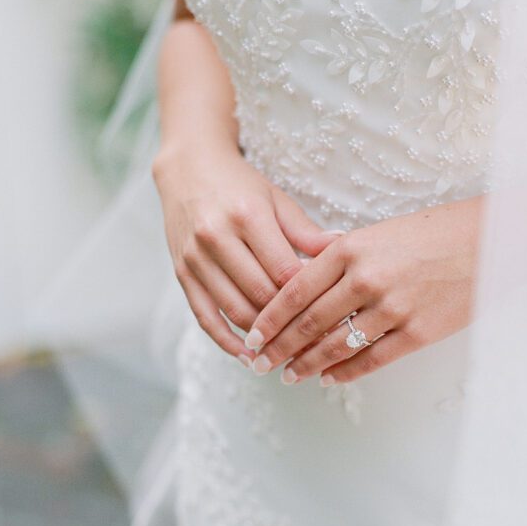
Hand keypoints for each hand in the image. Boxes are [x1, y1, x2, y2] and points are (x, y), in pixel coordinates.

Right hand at [153, 141, 336, 360]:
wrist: (189, 169)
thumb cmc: (241, 186)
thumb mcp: (277, 200)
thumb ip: (307, 233)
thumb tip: (344, 254)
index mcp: (248, 216)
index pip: (285, 272)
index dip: (310, 299)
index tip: (332, 319)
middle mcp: (217, 236)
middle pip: (260, 294)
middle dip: (290, 323)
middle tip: (316, 344)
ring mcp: (195, 258)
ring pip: (234, 310)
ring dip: (262, 337)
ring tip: (288, 354)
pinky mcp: (182, 273)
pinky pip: (205, 317)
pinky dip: (226, 341)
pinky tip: (248, 356)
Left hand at [244, 196, 485, 383]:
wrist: (493, 240)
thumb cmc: (434, 232)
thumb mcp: (379, 232)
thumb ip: (339, 255)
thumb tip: (300, 278)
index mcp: (351, 248)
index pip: (295, 291)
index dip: (270, 319)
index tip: (253, 336)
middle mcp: (367, 279)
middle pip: (309, 323)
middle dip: (279, 348)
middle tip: (259, 364)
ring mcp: (394, 308)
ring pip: (336, 346)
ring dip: (307, 365)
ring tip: (289, 376)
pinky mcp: (419, 332)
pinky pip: (372, 360)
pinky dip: (347, 372)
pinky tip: (329, 378)